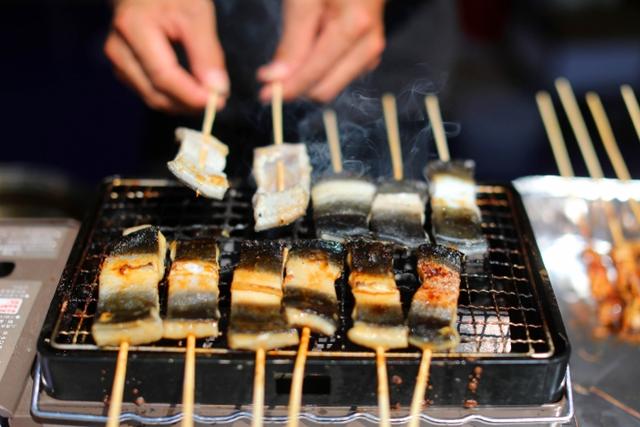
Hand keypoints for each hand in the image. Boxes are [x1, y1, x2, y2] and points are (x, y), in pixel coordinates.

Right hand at [105, 0, 228, 111]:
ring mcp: (118, 62)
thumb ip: (207, 53)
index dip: (191, 95)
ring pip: (153, 99)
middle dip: (189, 104)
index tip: (218, 102)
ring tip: (208, 94)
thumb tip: (218, 90)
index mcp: (133, 28)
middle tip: (219, 101)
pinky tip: (191, 90)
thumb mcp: (196, 14)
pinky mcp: (123, 70)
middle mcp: (118, 49)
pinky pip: (150, 93)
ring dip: (182, 104)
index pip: (163, 76)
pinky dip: (173, 98)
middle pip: (156, 93)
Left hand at [257, 0, 385, 102]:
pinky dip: (318, 70)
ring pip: (330, 87)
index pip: (315, 75)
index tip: (263, 93)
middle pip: (324, 90)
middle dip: (296, 86)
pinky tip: (312, 47)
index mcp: (355, 27)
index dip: (287, 87)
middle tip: (270, 77)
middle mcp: (368, 45)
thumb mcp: (302, 0)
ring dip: (307, 78)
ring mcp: (371, 53)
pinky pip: (337, 77)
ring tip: (297, 48)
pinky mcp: (368, 57)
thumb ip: (292, 43)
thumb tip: (275, 80)